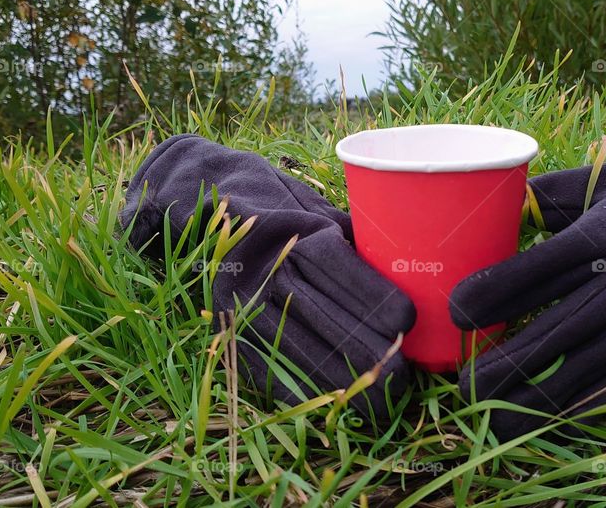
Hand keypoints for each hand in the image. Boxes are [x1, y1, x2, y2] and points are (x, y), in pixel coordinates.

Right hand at [122, 134, 414, 421]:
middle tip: (402, 380)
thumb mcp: (313, 206)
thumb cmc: (270, 203)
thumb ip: (351, 234)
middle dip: (367, 353)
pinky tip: (328, 404)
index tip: (407, 321)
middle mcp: (269, 266)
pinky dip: (297, 388)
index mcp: (297, 232)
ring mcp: (242, 299)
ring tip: (378, 403)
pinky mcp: (224, 326)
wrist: (198, 201)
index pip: (341, 268)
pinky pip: (262, 364)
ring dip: (340, 380)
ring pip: (296, 347)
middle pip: (324, 315)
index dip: (376, 298)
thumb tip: (401, 259)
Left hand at [451, 119, 605, 439]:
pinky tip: (551, 419)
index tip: (455, 313)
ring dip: (540, 395)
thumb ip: (538, 201)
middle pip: (561, 325)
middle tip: (465, 387)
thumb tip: (482, 220)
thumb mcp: (590, 182)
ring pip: (590, 359)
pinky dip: (586, 401)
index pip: (542, 267)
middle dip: (509, 362)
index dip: (496, 291)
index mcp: (604, 230)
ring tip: (496, 418)